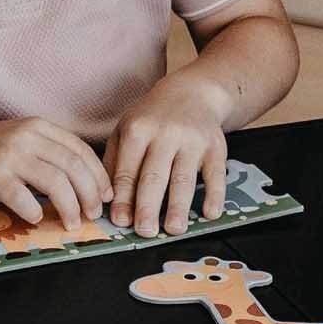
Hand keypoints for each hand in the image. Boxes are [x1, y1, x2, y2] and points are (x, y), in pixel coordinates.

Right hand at [0, 118, 110, 229]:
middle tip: (94, 214)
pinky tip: (34, 218)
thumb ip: (47, 154)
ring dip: (70, 207)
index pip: (81, 150)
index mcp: (38, 127)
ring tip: (72, 223)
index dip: (99, 176)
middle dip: (91, 195)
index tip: (105, 195)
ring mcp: (11, 156)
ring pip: (57, 183)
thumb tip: (81, 182)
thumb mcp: (18, 141)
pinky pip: (25, 199)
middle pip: (75, 167)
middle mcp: (28, 137)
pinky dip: (35, 213)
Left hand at [105, 74, 228, 236]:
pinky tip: (209, 214)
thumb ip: (115, 162)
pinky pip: (216, 174)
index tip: (120, 221)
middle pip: (155, 176)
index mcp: (138, 129)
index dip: (124, 198)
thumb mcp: (126, 129)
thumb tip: (106, 200)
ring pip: (184, 178)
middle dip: (148, 207)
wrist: (192, 92)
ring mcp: (192, 140)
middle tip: (144, 231)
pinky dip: (214, 195)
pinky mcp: (216, 146)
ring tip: (173, 229)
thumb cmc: (152, 117)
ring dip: (179, 207)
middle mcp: (165, 133)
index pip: (128, 170)